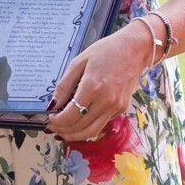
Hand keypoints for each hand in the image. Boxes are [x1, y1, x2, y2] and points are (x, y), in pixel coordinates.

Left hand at [44, 23, 152, 141]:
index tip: (49, 118)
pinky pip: (102, 123)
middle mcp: (105, 101)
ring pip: (92, 132)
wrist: (135, 49)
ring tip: (63, 132)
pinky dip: (88, 126)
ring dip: (75, 135)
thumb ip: (64, 85)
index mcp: (92, 88)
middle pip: (79, 128)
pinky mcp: (121, 108)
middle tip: (52, 127)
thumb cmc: (105, 51)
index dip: (56, 121)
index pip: (70, 116)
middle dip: (62, 130)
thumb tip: (53, 104)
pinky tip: (79, 121)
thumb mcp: (79, 62)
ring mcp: (116, 107)